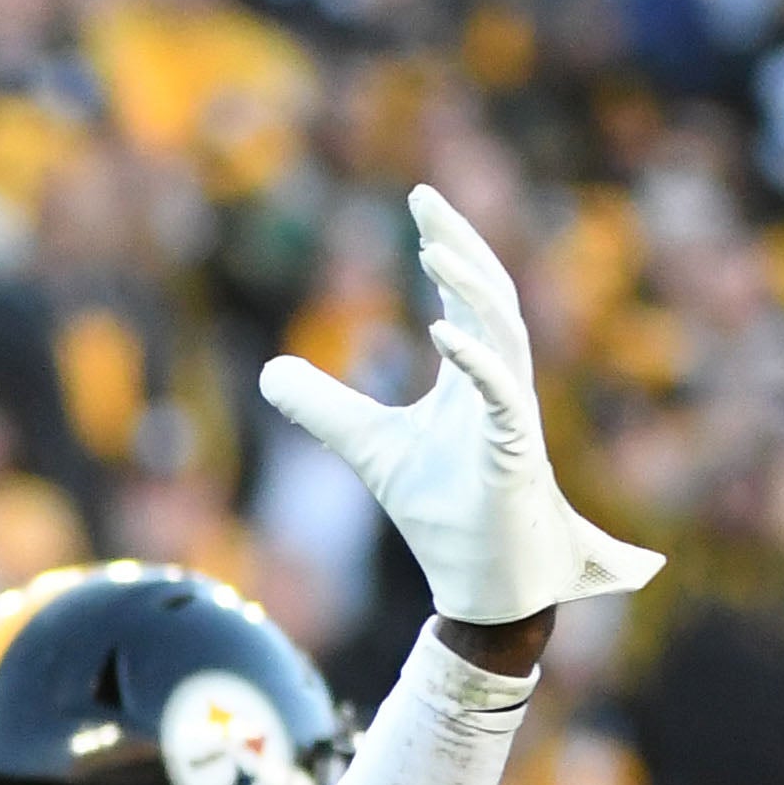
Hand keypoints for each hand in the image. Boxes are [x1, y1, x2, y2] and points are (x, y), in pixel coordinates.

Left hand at [259, 185, 662, 626]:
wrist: (485, 585)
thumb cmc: (445, 516)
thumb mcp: (369, 449)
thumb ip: (324, 408)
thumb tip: (269, 372)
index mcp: (472, 378)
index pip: (465, 295)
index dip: (446, 246)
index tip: (419, 200)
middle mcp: (499, 385)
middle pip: (491, 295)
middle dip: (462, 244)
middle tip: (427, 200)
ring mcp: (512, 415)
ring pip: (504, 331)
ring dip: (471, 287)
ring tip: (433, 247)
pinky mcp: (515, 452)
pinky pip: (501, 394)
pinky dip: (475, 359)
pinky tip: (439, 327)